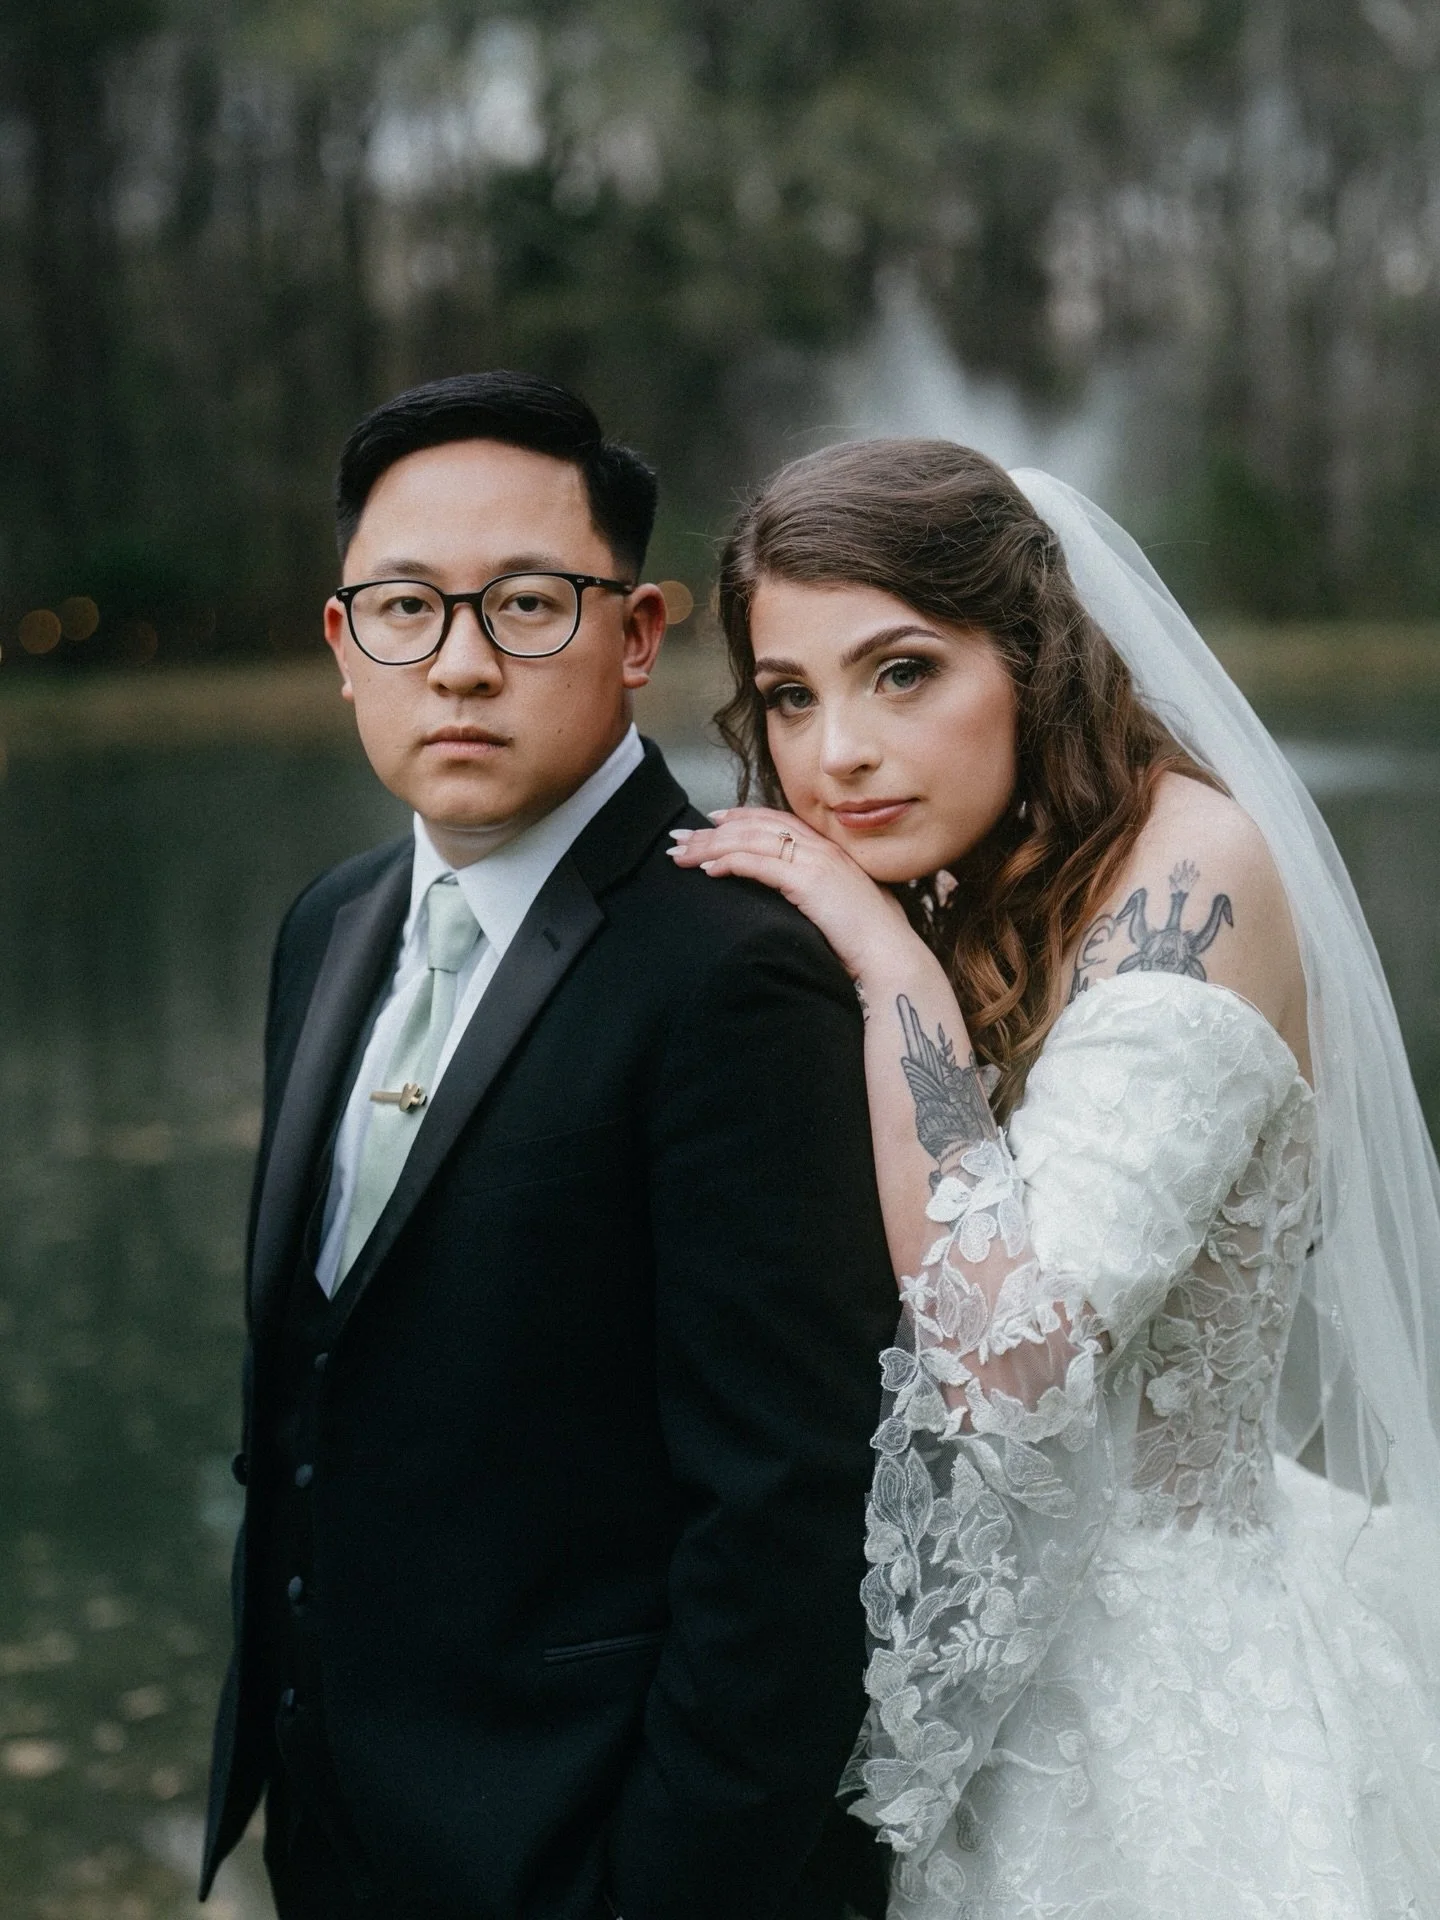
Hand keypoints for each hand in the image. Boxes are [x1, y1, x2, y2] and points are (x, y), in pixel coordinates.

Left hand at [668, 806, 928, 985]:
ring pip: (751, 841)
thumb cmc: (870, 943)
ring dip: (711, 846)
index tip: (712, 820)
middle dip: (713, 831)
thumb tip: (797, 898)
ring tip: (681, 854)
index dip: (740, 817)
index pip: (776, 821)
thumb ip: (819, 894)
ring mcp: (816, 861)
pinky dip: (730, 863)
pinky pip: (759, 864)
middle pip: (755, 827)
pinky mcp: (809, 881)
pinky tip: (708, 870)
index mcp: (830, 850)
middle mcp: (822, 848)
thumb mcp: (841, 908)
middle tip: (680, 839)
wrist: (892, 958)